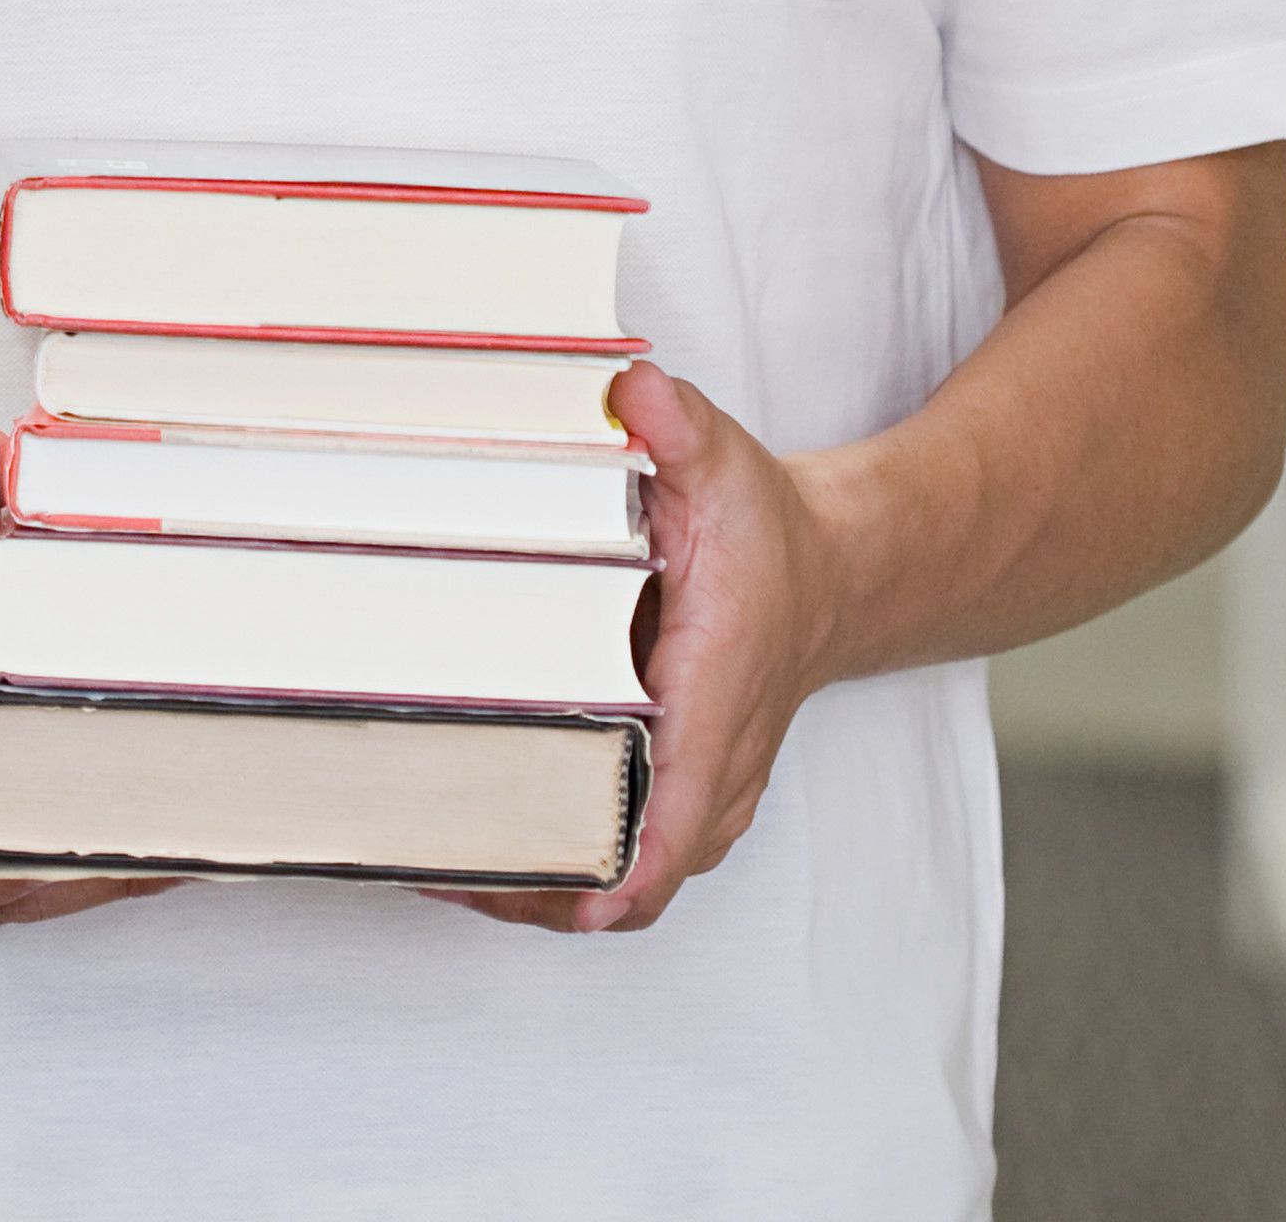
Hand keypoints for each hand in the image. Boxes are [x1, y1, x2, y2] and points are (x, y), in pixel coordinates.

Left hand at [448, 365, 846, 935]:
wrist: (833, 576)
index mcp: (718, 685)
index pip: (683, 799)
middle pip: (645, 871)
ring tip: (455, 870)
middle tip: (452, 867)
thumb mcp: (724, 462)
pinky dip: (576, 876)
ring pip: (639, 884)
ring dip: (559, 890)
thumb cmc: (771, 533)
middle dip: (556, 886)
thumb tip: (631, 388)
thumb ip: (677, 424)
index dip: (632, 861)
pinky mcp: (693, 803)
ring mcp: (710, 793)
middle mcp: (719, 759)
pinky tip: (497, 856)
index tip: (580, 897)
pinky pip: (638, 868)